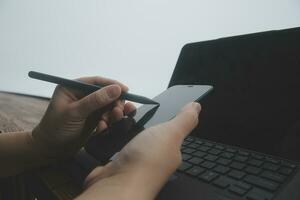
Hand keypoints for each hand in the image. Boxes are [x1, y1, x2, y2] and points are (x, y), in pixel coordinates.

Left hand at [32, 76, 135, 157]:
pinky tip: (102, 128)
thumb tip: (117, 89)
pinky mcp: (93, 118)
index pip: (96, 82)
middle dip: (115, 102)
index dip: (112, 84)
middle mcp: (82, 95)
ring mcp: (89, 107)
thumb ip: (95, 101)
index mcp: (72, 88)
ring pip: (109, 105)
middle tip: (119, 111)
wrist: (51, 151)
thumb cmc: (56, 129)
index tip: (126, 91)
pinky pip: (108, 116)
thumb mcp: (75, 113)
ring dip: (113, 113)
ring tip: (112, 120)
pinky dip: (109, 121)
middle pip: (106, 93)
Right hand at [78, 102, 200, 199]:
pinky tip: (104, 128)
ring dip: (118, 124)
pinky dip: (107, 134)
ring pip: (126, 135)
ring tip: (113, 114)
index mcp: (168, 150)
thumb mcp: (172, 133)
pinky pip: (112, 144)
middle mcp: (151, 156)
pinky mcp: (115, 163)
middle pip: (143, 130)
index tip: (146, 105)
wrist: (117, 186)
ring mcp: (132, 160)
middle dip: (133, 117)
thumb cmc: (147, 162)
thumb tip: (196, 107)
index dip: (156, 115)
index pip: (166, 130)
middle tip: (124, 107)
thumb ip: (184, 120)